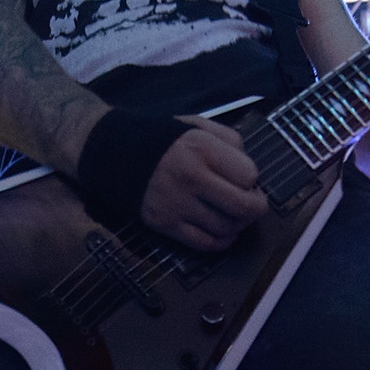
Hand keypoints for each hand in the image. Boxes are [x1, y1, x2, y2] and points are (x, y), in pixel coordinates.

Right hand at [139, 118, 266, 251]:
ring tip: (234, 214)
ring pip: (227, 228)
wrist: (114, 153)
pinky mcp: (165, 225)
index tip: (244, 178)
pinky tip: (224, 232)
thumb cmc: (163, 139)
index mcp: (201, 148)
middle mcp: (191, 178)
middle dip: (256, 207)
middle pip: (243, 207)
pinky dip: (222, 241)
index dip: (252, 178)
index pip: (249, 175)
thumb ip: (229, 140)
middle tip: (253, 203)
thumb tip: (250, 171)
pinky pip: (205, 243)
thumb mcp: (197, 125)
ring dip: (238, 225)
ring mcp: (177, 204)